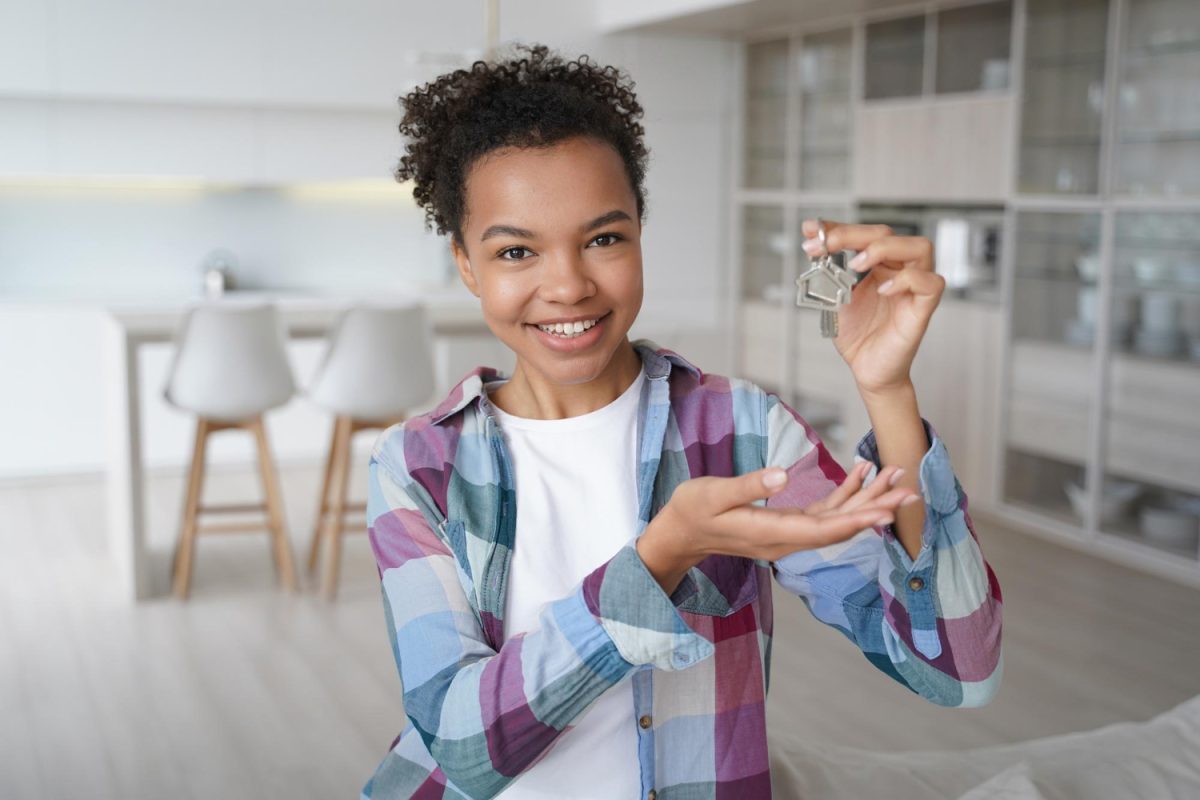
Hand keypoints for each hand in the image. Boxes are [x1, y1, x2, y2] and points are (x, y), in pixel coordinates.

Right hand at [637, 462, 917, 593]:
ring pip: (835, 520)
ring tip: (895, 477)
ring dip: (866, 499)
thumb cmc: (691, 511)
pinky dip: (844, 494)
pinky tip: (860, 473)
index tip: (885, 511)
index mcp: (769, 533)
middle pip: (839, 527)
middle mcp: (785, 539)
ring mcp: (787, 534)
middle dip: (875, 508)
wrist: (679, 534)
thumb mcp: (712, 494)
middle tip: (910, 491)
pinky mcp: (785, 525)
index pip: (822, 530)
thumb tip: (784, 474)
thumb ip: (748, 484)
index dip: (856, 520)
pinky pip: (822, 513)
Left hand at [801, 219, 944, 394]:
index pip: (865, 233)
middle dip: (852, 234)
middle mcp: (900, 270)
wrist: (867, 370)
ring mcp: (914, 287)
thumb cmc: (858, 336)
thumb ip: (828, 271)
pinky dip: (906, 280)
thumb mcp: (835, 298)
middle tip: (825, 245)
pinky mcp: (923, 307)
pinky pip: (930, 282)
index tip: (811, 228)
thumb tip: (812, 242)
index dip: (838, 227)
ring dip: (884, 248)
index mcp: (880, 265)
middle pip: (888, 233)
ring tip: (857, 263)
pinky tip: (882, 289)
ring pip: (920, 247)